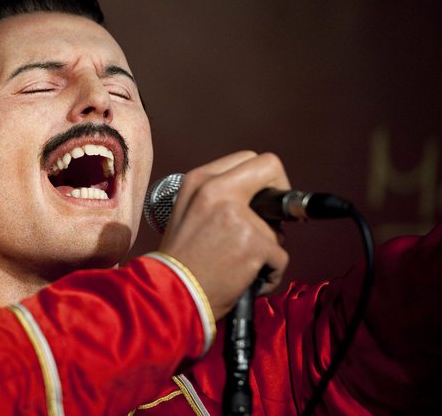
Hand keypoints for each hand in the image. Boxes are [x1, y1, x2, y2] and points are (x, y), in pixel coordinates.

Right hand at [159, 151, 290, 319]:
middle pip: (271, 167)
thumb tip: (261, 199)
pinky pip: (280, 257)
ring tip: (238, 265)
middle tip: (272, 222)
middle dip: (280, 194)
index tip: (263, 199)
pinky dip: (269, 274)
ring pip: (277, 226)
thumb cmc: (180, 262)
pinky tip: (244, 280)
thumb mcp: (188, 213)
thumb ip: (219, 198)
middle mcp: (216, 190)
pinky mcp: (254, 243)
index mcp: (199, 180)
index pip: (247, 158)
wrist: (171, 295)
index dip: (261, 179)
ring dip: (267, 249)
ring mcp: (237, 215)